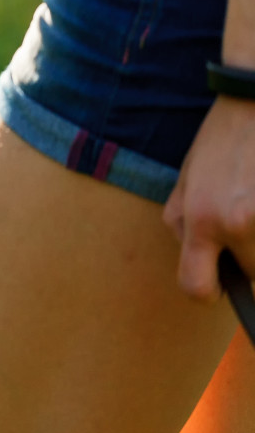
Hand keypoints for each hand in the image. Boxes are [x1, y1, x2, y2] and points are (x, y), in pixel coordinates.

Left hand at [164, 96, 254, 300]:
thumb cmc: (220, 142)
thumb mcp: (185, 181)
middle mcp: (237, 224)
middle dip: (247, 258)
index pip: (197, 288)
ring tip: (253, 202)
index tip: (216, 281)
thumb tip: (200, 263)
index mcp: (201, 220)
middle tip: (244, 219)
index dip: (206, 289)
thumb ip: (184, 225)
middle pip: (251, 275)